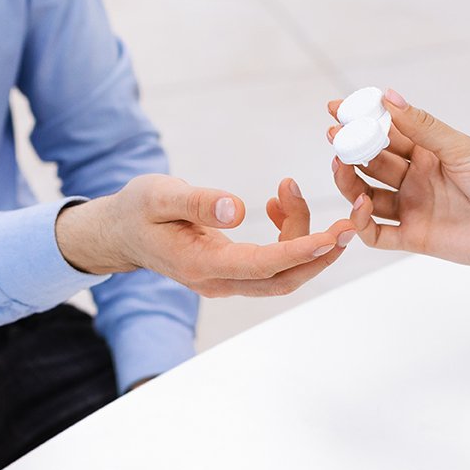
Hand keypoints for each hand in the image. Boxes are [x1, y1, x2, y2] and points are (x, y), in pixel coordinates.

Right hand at [55, 174, 355, 297]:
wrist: (119, 232)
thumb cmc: (136, 210)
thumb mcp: (159, 195)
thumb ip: (198, 202)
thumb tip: (238, 208)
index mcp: (202, 266)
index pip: (264, 265)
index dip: (303, 250)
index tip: (336, 233)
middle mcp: (219, 281)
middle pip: (285, 278)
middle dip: (322, 252)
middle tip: (351, 219)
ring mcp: (227, 279)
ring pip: (282, 269)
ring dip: (300, 232)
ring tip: (287, 188)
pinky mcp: (233, 269)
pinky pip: (272, 260)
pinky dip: (286, 233)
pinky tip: (278, 203)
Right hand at [329, 90, 469, 316]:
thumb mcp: (461, 148)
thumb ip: (422, 127)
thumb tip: (388, 97)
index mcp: (428, 152)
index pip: (386, 133)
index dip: (361, 121)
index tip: (336, 108)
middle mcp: (416, 179)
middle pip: (372, 162)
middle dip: (350, 149)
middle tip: (334, 137)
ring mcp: (412, 207)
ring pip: (367, 195)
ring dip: (350, 181)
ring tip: (340, 166)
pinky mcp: (412, 236)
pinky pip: (376, 232)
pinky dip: (361, 222)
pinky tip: (360, 205)